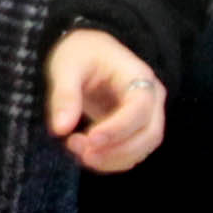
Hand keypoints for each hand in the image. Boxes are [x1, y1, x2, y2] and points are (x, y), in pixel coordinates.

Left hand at [42, 28, 165, 171]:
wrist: (88, 51)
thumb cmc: (80, 53)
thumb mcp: (66, 66)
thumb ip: (64, 95)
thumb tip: (60, 129)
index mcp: (138, 75)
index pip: (140, 108)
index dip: (118, 129)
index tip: (89, 140)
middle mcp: (151, 97)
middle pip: (150, 134)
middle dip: (116, 151)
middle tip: (79, 151)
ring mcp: (147, 115)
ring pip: (142, 149)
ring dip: (111, 159)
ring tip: (76, 149)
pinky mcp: (136, 129)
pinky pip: (131, 153)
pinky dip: (110, 160)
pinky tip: (84, 153)